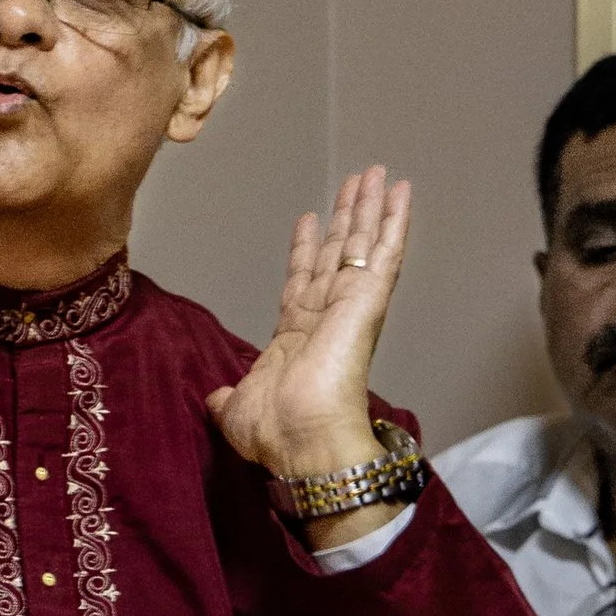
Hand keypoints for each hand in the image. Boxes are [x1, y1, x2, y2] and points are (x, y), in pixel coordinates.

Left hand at [207, 166, 410, 546]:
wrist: (302, 442)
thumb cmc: (275, 434)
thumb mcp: (235, 410)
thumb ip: (226, 398)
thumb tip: (215, 397)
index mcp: (297, 338)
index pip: (303, 281)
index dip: (306, 249)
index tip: (309, 220)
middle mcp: (327, 316)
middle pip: (338, 254)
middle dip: (345, 218)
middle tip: (354, 182)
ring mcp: (351, 306)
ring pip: (363, 245)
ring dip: (370, 208)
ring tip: (376, 174)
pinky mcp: (369, 302)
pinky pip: (385, 254)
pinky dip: (393, 221)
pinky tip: (400, 193)